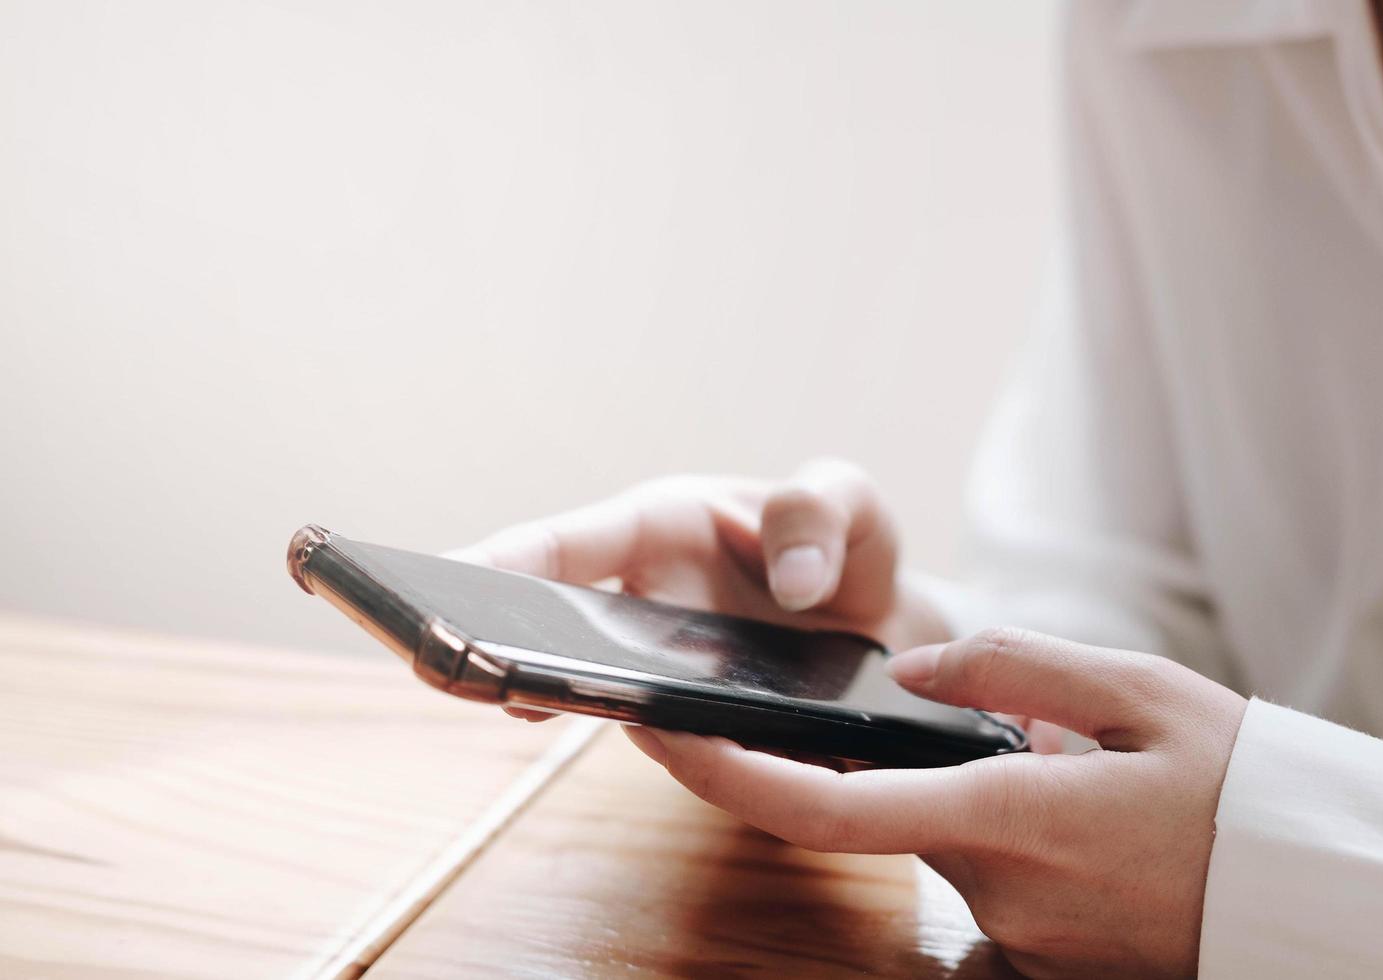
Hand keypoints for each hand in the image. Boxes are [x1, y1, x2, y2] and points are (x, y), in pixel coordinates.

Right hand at [449, 459, 951, 718]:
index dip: (508, 555)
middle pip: (553, 620)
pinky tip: (653, 739)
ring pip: (597, 688)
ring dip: (556, 697)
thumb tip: (793, 582)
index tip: (445, 573)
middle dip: (494, 637)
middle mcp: (644, 600)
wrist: (889, 638)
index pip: (571, 541)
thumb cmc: (847, 552)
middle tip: (442, 661)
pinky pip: (665, 737)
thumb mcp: (854, 505)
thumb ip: (821, 510)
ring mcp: (661, 670)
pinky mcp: (695, 725)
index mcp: (662, 528)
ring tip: (522, 704)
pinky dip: (653, 741)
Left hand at [623, 627, 1248, 978]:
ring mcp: (1019, 945)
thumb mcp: (1144, 691)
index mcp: (1003, 817)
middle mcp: (993, 895)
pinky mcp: (1045, 971)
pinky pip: (992, 899)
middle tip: (1036, 731)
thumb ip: (1017, 667)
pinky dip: (1018, 854)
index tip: (664, 736)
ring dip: (986, 806)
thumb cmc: (1243, 789)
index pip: (821, 809)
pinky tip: (1098, 839)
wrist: (1327, 902)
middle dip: (920, 762)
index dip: (726, 774)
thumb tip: (915, 663)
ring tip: (1098, 789)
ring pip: (949, 850)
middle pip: (894, 814)